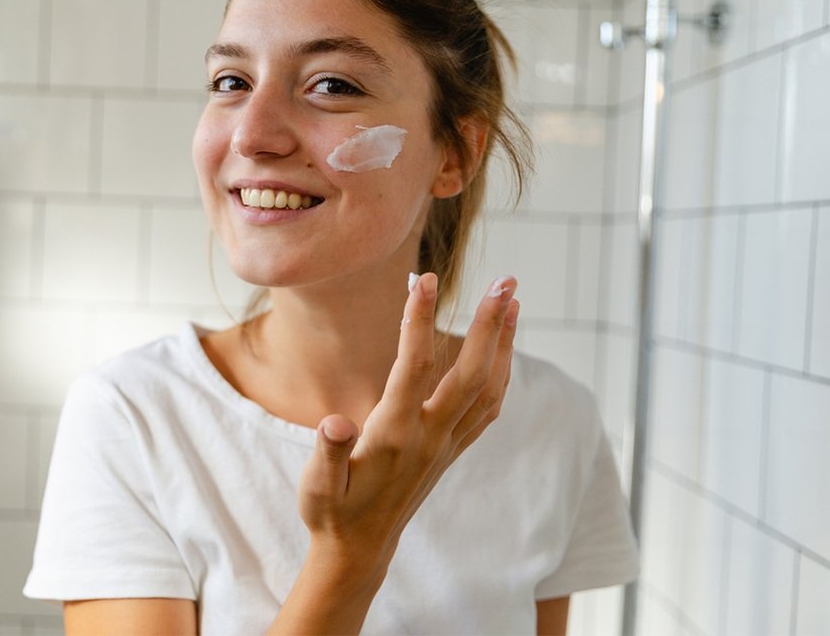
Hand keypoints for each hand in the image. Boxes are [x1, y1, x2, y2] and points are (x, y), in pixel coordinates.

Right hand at [295, 271, 521, 556]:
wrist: (359, 550)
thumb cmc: (331, 511)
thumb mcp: (316, 486)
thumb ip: (327, 453)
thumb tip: (335, 424)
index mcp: (393, 436)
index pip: (413, 369)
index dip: (418, 322)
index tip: (423, 279)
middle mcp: (429, 438)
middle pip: (470, 374)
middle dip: (488, 324)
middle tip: (503, 280)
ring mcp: (446, 445)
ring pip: (488, 388)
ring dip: (504, 343)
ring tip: (513, 300)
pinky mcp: (451, 450)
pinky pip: (488, 408)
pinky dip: (502, 372)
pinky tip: (504, 348)